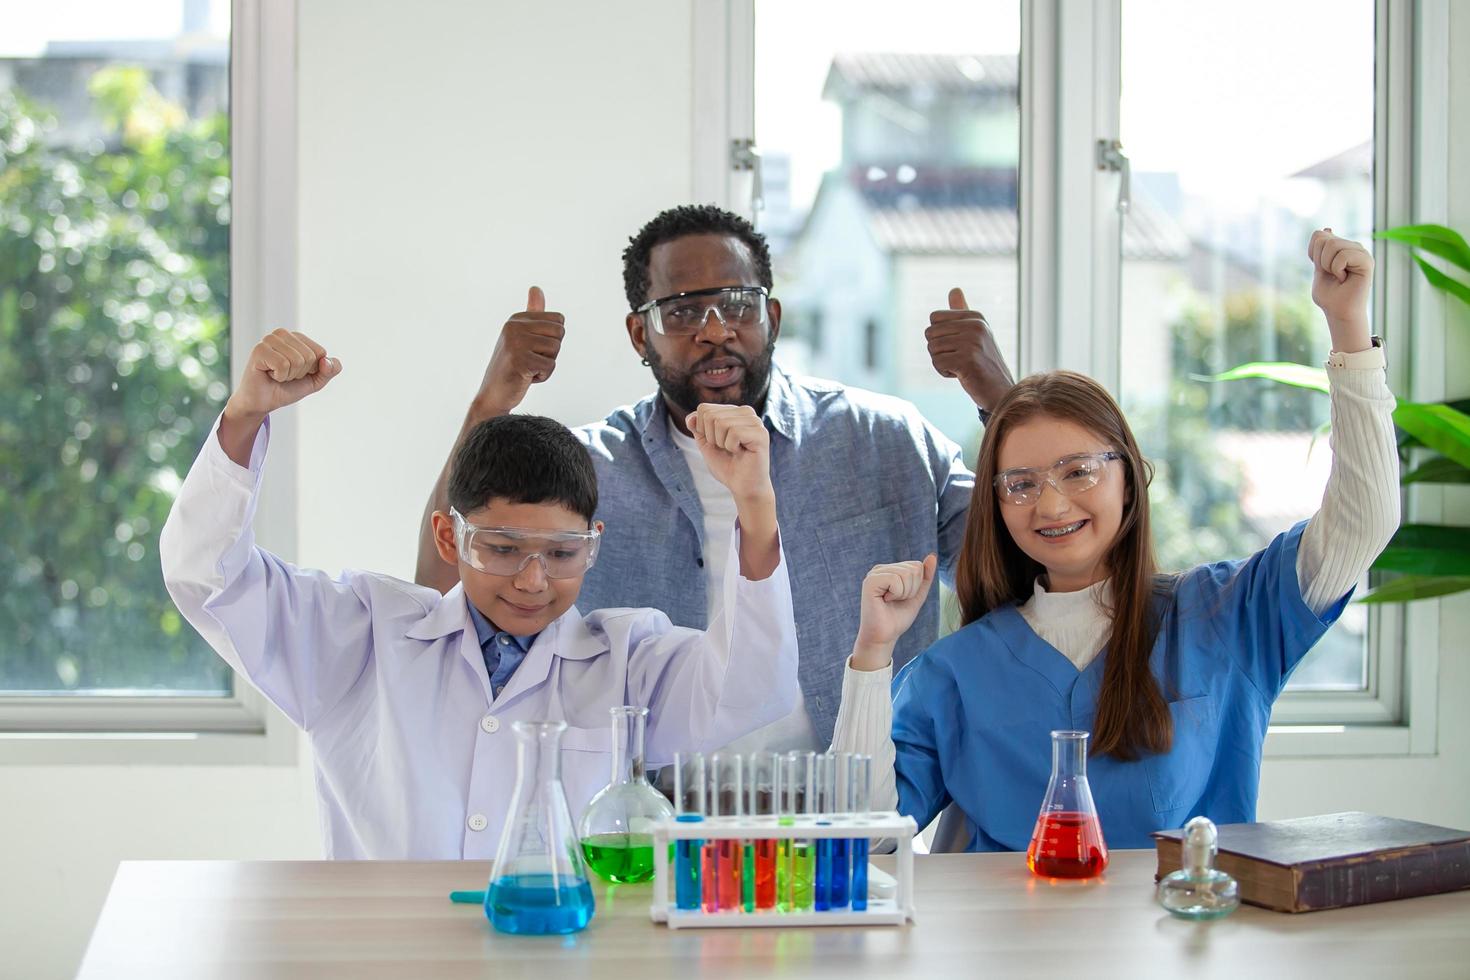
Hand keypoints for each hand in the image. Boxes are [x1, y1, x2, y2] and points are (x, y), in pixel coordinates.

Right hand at [224, 329, 340, 421]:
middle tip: (284, 375)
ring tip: (276, 375)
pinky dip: (279, 376)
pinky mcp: (259, 349)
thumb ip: (330, 370)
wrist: (263, 402)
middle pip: (310, 356)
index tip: (297, 373)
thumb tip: (326, 360)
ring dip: (289, 375)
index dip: (312, 369)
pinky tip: (269, 374)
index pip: (320, 352)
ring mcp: (269, 339)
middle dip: (300, 373)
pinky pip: (283, 365)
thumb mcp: (315, 381)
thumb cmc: (287, 388)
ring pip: (297, 360)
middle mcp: (282, 334)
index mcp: (297, 337)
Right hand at [474, 286, 565, 413]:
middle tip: (531, 360)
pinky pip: (550, 366)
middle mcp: (514, 326)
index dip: (552, 339)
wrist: (494, 394)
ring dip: (546, 365)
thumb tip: (536, 288)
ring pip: (556, 349)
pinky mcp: (520, 361)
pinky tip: (525, 378)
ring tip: (527, 369)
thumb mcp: (522, 336)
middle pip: (560, 333)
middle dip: (551, 352)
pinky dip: (542, 377)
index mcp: (517, 318)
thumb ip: (533, 314)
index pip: (558, 320)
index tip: (533, 348)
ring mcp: (516, 343)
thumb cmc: (512, 366)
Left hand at [687, 404, 772, 504]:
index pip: (704, 409)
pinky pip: (733, 433)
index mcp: (734, 411)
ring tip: (734, 451)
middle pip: (710, 415)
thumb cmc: (727, 466)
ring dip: (722, 443)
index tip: (717, 443)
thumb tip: (690, 417)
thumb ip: (697, 428)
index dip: (702, 430)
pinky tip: (742, 452)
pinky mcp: (761, 433)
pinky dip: (731, 447)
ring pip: (721, 423)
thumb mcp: (706, 444)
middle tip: (726, 449)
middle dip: (711, 437)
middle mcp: (746, 412)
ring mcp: (755, 421)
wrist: (743, 487)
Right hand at [852, 555, 937, 669]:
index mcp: (891, 569)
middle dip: (911, 589)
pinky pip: (895, 580)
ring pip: (906, 574)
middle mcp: (881, 568)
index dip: (916, 585)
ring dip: (904, 593)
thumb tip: (932, 556)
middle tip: (896, 600)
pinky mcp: (870, 581)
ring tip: (891, 601)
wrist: (884, 636)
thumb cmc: (898, 617)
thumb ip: (925, 576)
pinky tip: (884, 600)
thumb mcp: (917, 595)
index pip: (917, 566)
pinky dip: (896, 594)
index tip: (903, 597)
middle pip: (914, 569)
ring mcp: (874, 573)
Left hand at [926, 287, 1014, 410]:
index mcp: (976, 317)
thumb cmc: (983, 363)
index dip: (939, 336)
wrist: (999, 391)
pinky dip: (945, 372)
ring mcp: (972, 342)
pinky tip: (962, 375)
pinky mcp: (967, 360)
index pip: (934, 318)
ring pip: (932, 349)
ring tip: (961, 367)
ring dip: (941, 362)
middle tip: (958, 359)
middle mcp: (976, 326)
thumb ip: (962, 313)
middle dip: (938, 350)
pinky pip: (937, 363)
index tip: (957, 346)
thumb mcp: (975, 333)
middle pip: (930, 333)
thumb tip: (954, 289)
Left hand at [1308, 229, 1373, 350]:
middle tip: (1331, 274)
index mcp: (1341, 248)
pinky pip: (1342, 256)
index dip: (1313, 253)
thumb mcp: (1319, 269)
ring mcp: (1361, 252)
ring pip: (1332, 245)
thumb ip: (1320, 251)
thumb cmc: (1330, 296)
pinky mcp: (1366, 260)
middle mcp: (1353, 247)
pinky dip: (1337, 269)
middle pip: (1323, 239)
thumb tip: (1327, 229)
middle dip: (1320, 260)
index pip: (1319, 235)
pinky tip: (1345, 278)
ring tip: (1338, 277)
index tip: (1321, 268)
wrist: (1339, 312)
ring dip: (1328, 266)